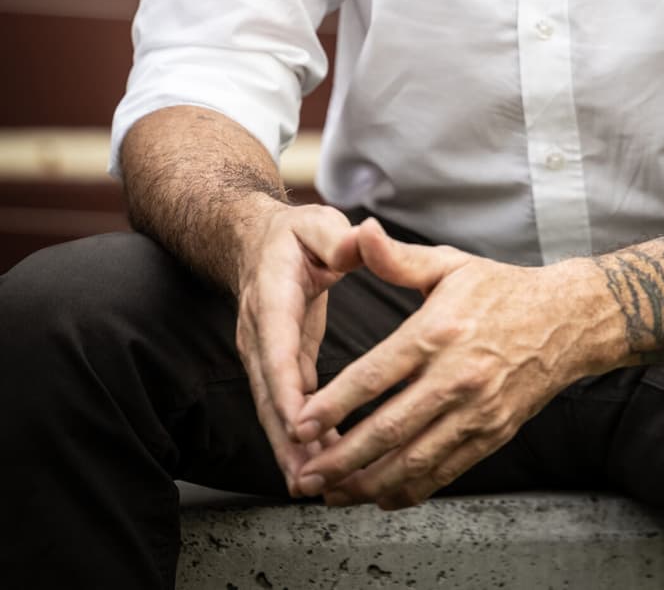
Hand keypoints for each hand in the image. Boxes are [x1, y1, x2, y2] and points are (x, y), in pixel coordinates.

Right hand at [234, 201, 364, 493]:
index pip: (276, 345)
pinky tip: (320, 466)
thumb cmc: (297, 235)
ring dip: (291, 448)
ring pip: (273, 408)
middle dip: (286, 436)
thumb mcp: (319, 225)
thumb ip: (336, 237)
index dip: (284, 384)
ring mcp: (263, 353)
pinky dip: (299, 437)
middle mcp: (260, 332)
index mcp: (273, 296)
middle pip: (268, 391)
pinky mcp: (275, 366)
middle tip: (307, 476)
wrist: (258, 244)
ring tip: (316, 485)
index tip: (299, 420)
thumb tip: (358, 242)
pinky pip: (285, 406)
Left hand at [290, 219, 599, 509]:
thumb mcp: (449, 264)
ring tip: (332, 493)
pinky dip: (409, 490)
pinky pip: (445, 472)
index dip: (335, 404)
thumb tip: (362, 232)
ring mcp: (478, 411)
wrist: (567, 320)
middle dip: (341, 458)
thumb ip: (398, 259)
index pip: (377, 375)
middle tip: (305, 475)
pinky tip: (380, 495)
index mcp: (440, 331)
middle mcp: (458, 376)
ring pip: (415, 460)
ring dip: (368, 483)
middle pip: (390, 429)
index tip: (301, 422)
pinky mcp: (493, 434)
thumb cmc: (502, 290)